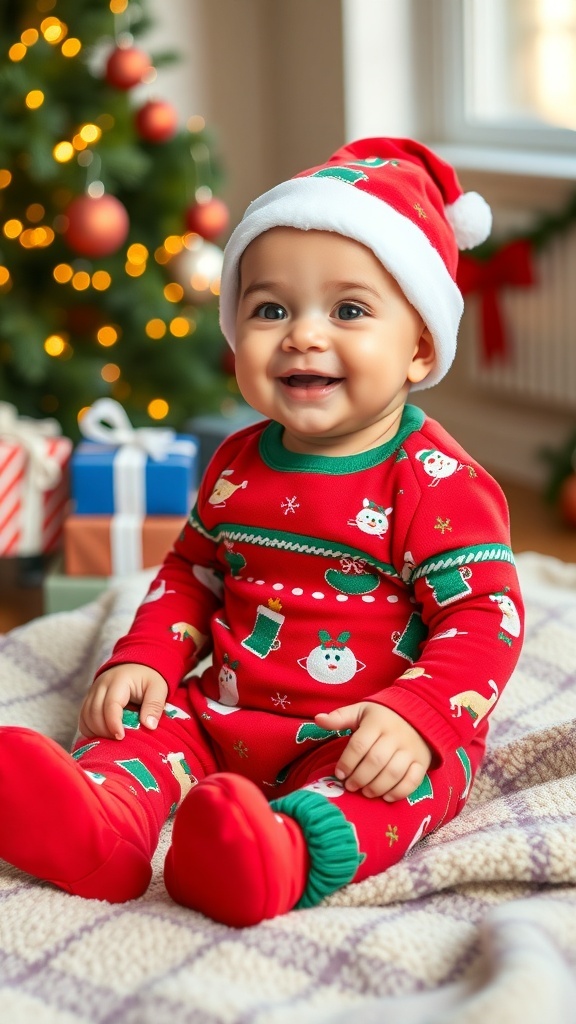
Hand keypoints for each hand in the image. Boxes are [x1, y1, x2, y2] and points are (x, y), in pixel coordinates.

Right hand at [79, 663, 168, 740]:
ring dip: (96, 731)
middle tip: (119, 740)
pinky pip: (83, 717)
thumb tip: (149, 726)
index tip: (121, 737)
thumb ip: (155, 705)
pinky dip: (90, 729)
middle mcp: (101, 684)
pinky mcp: (89, 699)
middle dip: (104, 730)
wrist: (137, 667)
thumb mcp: (158, 688)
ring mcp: (93, 691)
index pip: (110, 705)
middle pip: (94, 712)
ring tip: (113, 738)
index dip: (113, 724)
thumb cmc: (148, 679)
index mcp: (119, 680)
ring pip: (86, 716)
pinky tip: (103, 736)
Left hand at [315, 702, 431, 800]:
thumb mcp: (360, 711)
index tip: (339, 774)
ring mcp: (411, 750)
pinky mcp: (422, 762)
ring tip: (365, 792)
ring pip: (393, 773)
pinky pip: (413, 780)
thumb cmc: (382, 716)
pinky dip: (399, 792)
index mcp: (377, 722)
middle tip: (350, 786)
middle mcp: (395, 736)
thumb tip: (317, 719)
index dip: (347, 762)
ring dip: (376, 787)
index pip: (359, 745)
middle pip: (375, 761)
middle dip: (359, 778)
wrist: (418, 713)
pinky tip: (386, 797)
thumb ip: (339, 717)